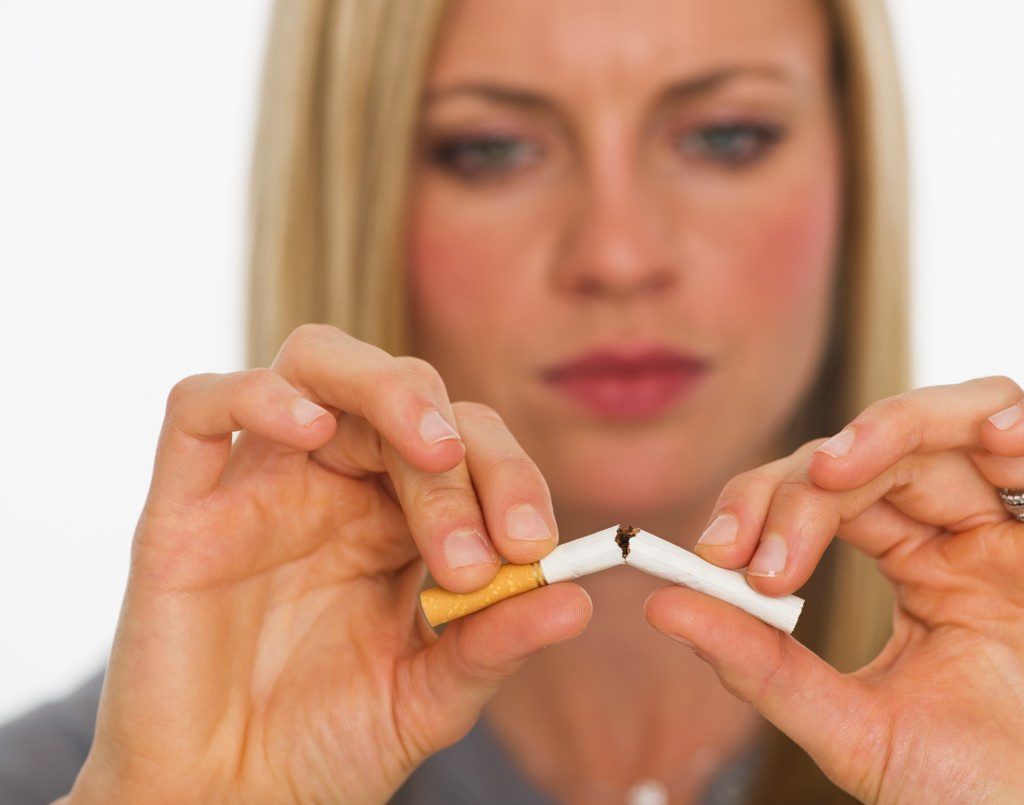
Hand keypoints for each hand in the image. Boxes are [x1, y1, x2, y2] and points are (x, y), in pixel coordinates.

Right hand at [70, 324, 590, 802]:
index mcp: (399, 516)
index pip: (466, 445)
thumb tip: (578, 599)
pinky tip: (313, 429)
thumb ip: (495, 643)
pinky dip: (257, 395)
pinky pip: (200, 406)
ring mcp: (258, 486)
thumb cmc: (329, 747)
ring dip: (386, 389)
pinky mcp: (180, 509)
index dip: (510, 476)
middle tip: (481, 552)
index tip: (535, 546)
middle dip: (461, 461)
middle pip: (405, 395)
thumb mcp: (430, 697)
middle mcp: (333, 483)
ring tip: (433, 450)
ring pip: (315, 363)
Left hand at [646, 376, 1023, 801]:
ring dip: (913, 419)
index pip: (844, 482)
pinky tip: (1001, 442)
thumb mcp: (853, 729)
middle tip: (768, 539)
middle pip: (908, 438)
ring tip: (848, 467)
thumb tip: (662, 602)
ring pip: (998, 410)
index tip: (718, 554)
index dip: (775, 495)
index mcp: (929, 566)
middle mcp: (994, 535)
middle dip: (825, 466)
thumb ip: (763, 665)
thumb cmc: (976, 802)